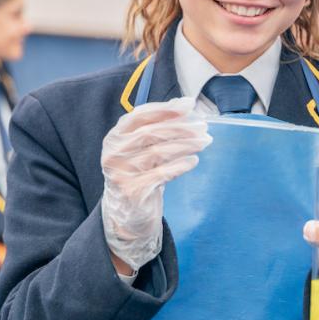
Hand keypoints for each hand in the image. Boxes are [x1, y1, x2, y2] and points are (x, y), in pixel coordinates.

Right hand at [101, 96, 210, 272]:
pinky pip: (161, 174)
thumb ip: (159, 128)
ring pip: (158, 152)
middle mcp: (114, 153)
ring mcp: (121, 173)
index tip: (189, 105)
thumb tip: (184, 105)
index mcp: (115, 136)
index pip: (139, 115)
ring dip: (185, 145)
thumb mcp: (143, 149)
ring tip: (204, 141)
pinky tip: (193, 161)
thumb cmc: (139, 174)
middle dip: (181, 128)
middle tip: (203, 127)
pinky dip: (180, 165)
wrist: (128, 213)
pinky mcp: (133, 191)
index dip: (165, 109)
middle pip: (150, 133)